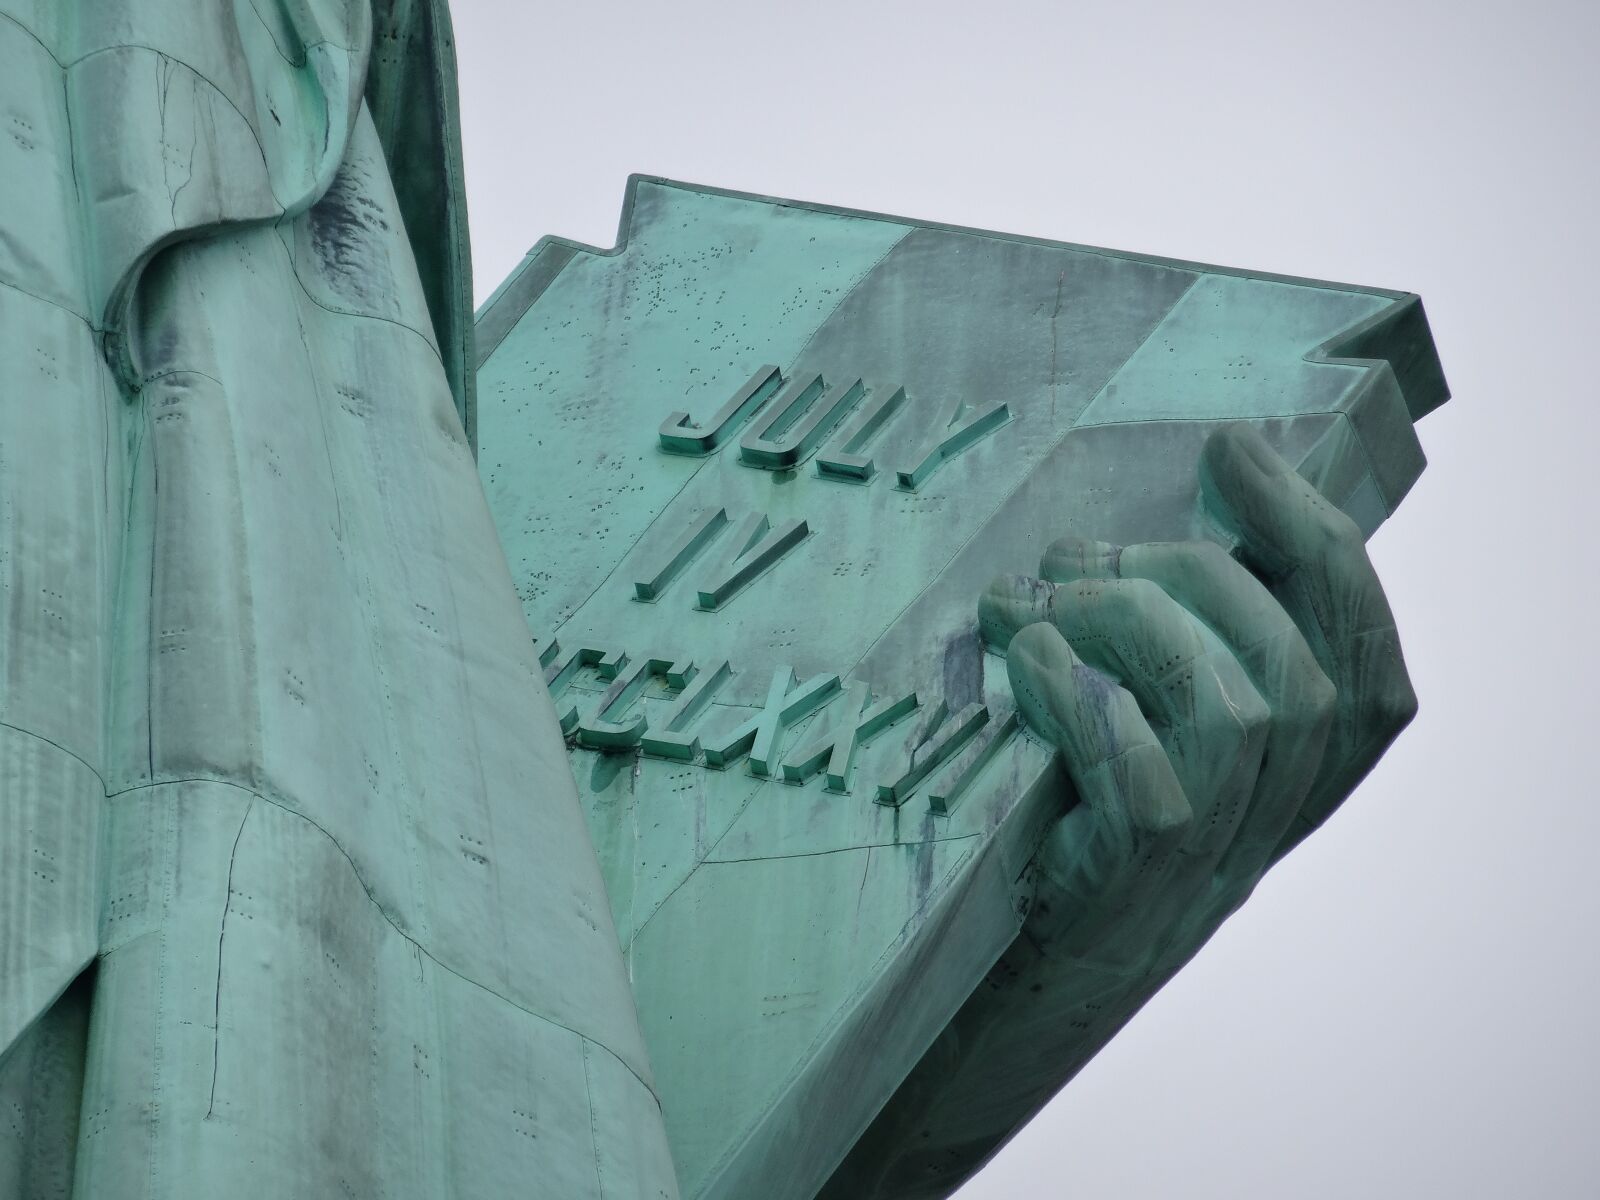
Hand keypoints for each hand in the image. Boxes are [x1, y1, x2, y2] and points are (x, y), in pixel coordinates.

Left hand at [820, 423, 1420, 1197]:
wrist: (1035, 951)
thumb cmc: (1091, 804)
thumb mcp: (1159, 713)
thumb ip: (1182, 633)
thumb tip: (1135, 524)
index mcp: (1311, 753)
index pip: (1356, 627)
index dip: (1303, 527)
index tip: (1231, 448)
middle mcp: (1288, 804)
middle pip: (1294, 660)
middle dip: (1182, 575)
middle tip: (1075, 553)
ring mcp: (1221, 849)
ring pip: (1230, 707)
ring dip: (1121, 622)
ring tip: (1030, 597)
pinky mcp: (1142, 875)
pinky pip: (1135, 767)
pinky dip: (1074, 691)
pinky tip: (1018, 658)